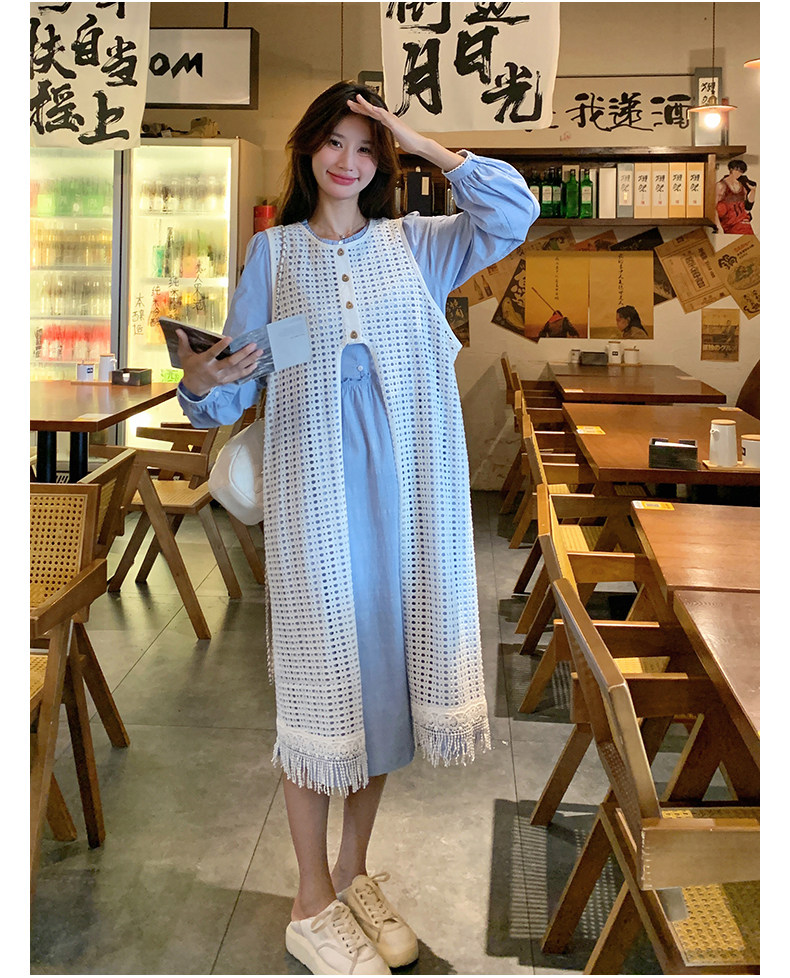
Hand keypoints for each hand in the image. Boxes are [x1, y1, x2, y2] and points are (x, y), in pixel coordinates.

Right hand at [176, 328, 260, 396]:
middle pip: (231, 362)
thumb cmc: (190, 367)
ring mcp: (222, 377)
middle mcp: (214, 370)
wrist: (194, 386)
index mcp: (204, 362)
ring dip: (250, 360)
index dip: (221, 346)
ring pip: (238, 368)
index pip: (213, 353)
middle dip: (243, 354)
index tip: (230, 338)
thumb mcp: (184, 355)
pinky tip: (256, 363)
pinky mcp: (226, 381)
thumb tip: (179, 329)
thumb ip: (184, 342)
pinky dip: (248, 370)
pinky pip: (239, 375)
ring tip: (259, 352)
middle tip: (253, 345)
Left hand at [347, 94, 464, 172]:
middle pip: (371, 110)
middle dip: (359, 105)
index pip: (371, 114)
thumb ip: (388, 135)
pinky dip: (378, 112)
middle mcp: (388, 118)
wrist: (418, 145)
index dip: (361, 110)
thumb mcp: (394, 138)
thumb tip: (383, 138)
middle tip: (349, 102)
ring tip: (358, 99)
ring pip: (376, 110)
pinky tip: (372, 108)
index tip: (353, 108)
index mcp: (387, 122)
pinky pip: (385, 116)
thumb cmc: (409, 142)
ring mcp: (392, 120)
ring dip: (367, 105)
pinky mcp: (395, 124)